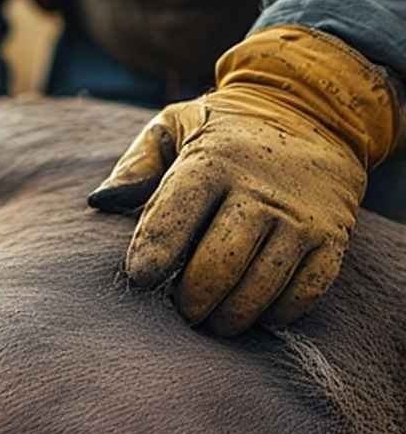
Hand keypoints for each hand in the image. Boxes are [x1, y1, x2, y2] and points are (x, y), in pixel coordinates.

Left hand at [89, 26, 399, 335]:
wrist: (311, 112)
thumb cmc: (222, 132)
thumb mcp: (172, 127)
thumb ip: (134, 165)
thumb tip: (101, 201)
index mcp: (211, 161)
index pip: (174, 218)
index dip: (153, 255)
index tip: (141, 279)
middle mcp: (259, 188)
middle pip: (218, 264)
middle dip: (191, 300)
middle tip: (180, 311)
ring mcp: (300, 215)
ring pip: (260, 284)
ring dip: (229, 315)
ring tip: (211, 321)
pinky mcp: (332, 236)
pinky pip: (305, 291)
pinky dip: (276, 313)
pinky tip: (255, 313)